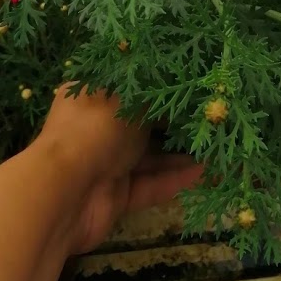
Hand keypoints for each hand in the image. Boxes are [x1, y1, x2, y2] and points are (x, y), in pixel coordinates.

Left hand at [38, 84, 203, 254]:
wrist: (64, 193)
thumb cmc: (96, 129)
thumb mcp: (130, 98)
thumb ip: (154, 93)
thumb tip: (178, 84)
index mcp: (92, 96)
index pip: (128, 87)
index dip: (158, 87)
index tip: (191, 85)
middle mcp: (97, 128)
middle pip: (142, 124)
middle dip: (174, 124)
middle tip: (211, 119)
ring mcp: (105, 164)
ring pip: (149, 157)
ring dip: (180, 154)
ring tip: (216, 147)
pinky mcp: (115, 196)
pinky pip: (149, 184)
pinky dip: (173, 179)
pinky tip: (203, 173)